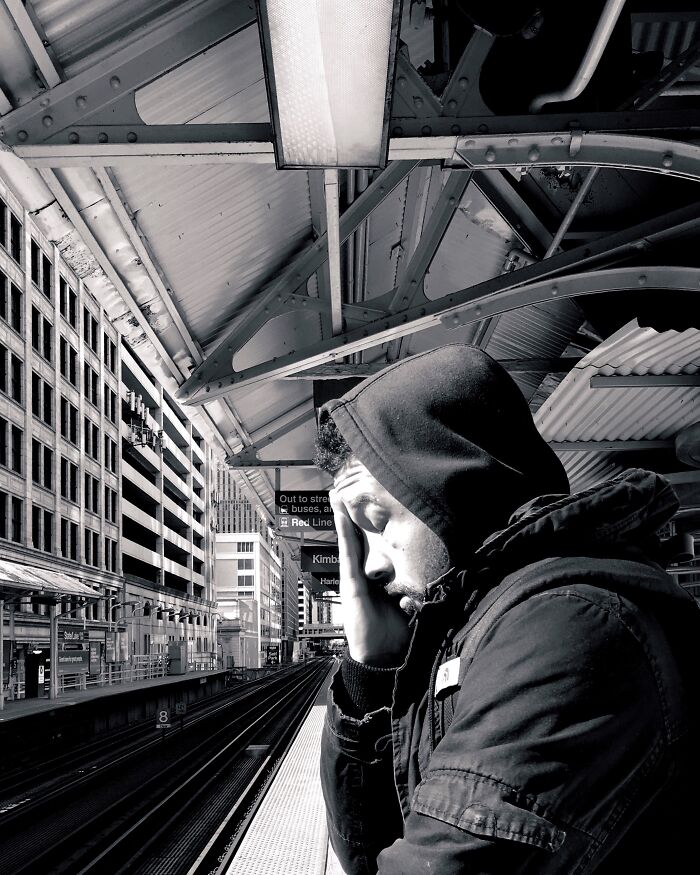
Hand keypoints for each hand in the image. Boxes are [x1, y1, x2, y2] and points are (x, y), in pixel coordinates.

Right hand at [331, 492, 411, 666]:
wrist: (381, 655)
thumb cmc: (395, 632)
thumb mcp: (407, 601)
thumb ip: (414, 584)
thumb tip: (435, 571)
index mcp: (374, 578)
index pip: (370, 546)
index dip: (366, 525)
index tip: (366, 504)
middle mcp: (361, 575)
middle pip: (356, 539)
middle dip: (349, 516)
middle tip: (343, 491)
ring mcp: (353, 579)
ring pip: (348, 542)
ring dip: (342, 519)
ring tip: (337, 496)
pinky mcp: (351, 585)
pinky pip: (348, 554)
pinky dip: (344, 534)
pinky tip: (342, 516)